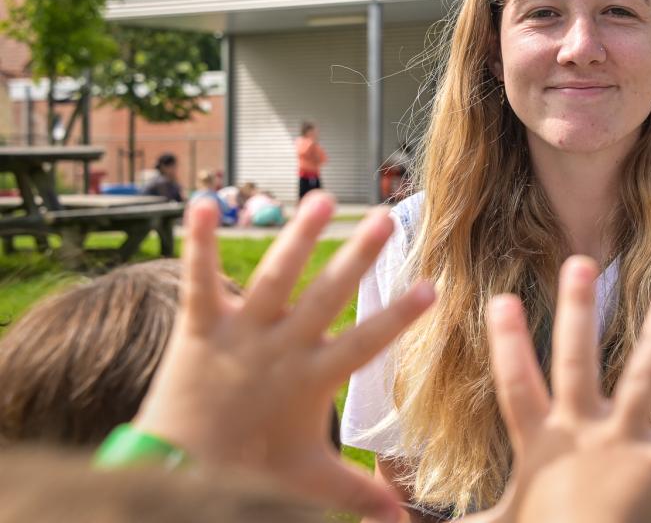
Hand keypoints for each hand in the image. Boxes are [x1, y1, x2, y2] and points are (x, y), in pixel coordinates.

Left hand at [133, 192, 434, 522]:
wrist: (177, 472)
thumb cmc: (248, 473)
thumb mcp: (309, 481)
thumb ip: (359, 493)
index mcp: (312, 378)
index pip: (365, 342)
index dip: (399, 315)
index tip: (431, 287)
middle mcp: (281, 348)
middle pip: (326, 295)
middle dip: (358, 255)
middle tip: (385, 217)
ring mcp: (240, 334)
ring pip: (273, 277)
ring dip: (298, 236)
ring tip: (322, 199)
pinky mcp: (200, 327)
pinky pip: (199, 279)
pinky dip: (196, 240)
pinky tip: (201, 202)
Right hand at [478, 256, 650, 522]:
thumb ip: (464, 520)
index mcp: (540, 444)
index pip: (516, 384)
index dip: (507, 343)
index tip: (500, 298)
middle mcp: (581, 434)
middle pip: (575, 362)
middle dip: (576, 312)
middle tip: (580, 262)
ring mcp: (622, 447)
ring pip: (641, 381)